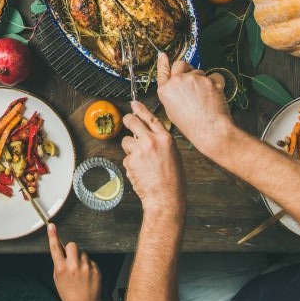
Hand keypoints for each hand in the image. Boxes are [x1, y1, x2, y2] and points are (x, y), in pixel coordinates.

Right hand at [48, 224, 102, 300]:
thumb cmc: (70, 294)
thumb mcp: (58, 280)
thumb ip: (58, 264)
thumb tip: (59, 251)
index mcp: (61, 269)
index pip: (55, 248)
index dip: (52, 235)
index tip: (51, 226)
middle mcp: (74, 266)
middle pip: (72, 245)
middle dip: (71, 249)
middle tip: (72, 259)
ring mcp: (86, 267)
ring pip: (83, 253)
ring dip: (81, 259)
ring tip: (81, 272)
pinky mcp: (96, 269)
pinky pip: (91, 261)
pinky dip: (89, 266)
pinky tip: (87, 276)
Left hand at [121, 98, 184, 215]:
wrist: (165, 196)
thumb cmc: (172, 179)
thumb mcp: (173, 154)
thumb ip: (161, 141)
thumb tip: (149, 134)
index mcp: (165, 138)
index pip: (150, 118)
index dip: (140, 109)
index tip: (133, 103)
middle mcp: (151, 141)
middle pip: (132, 122)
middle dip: (128, 121)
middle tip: (127, 122)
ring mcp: (139, 150)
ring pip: (126, 141)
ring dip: (130, 148)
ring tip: (140, 160)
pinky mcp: (130, 161)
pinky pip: (126, 157)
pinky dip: (130, 163)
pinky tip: (140, 171)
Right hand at [154, 52, 230, 155]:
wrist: (210, 130)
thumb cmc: (192, 125)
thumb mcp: (172, 111)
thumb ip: (172, 94)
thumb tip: (176, 85)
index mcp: (165, 90)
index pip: (163, 71)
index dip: (163, 62)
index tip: (163, 55)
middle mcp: (177, 82)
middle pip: (181, 64)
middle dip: (187, 70)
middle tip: (192, 82)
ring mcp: (193, 79)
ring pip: (198, 71)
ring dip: (201, 79)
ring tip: (204, 97)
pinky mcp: (208, 80)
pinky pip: (213, 77)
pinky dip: (215, 84)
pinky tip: (214, 97)